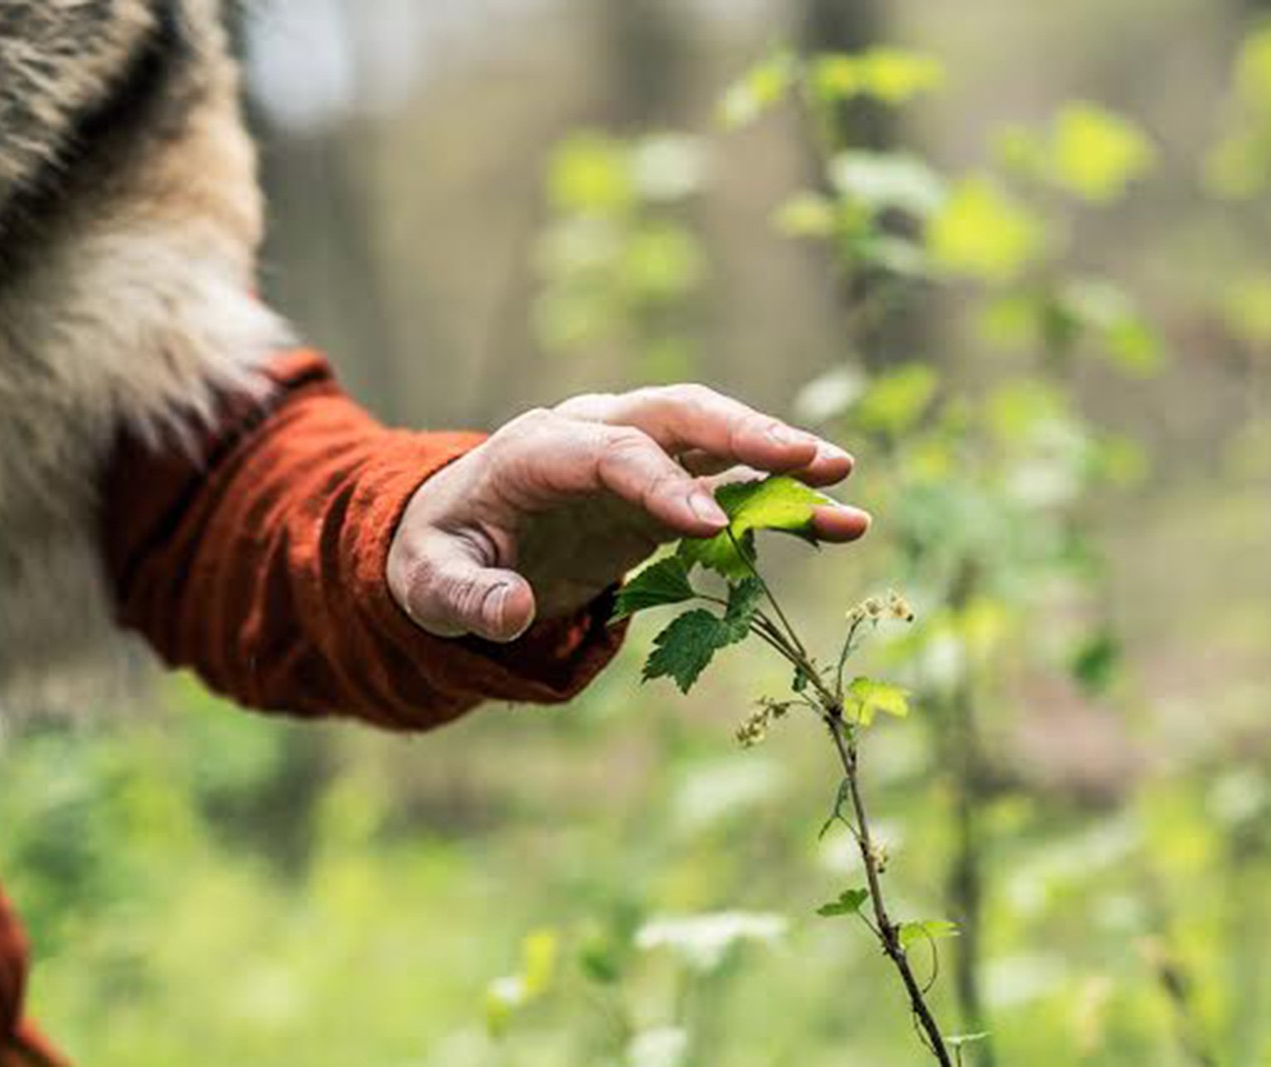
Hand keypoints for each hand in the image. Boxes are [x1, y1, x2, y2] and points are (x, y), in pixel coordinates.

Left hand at [387, 385, 869, 641]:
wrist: (461, 535)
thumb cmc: (441, 555)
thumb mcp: (428, 584)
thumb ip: (463, 597)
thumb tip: (510, 612)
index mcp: (538, 448)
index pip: (611, 453)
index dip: (661, 484)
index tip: (710, 527)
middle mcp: (596, 433)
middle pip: (677, 415)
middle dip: (741, 432)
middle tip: (806, 457)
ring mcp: (636, 456)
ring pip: (716, 441)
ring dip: (778, 457)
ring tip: (843, 480)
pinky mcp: (665, 488)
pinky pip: (730, 486)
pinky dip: (779, 500)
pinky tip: (837, 521)